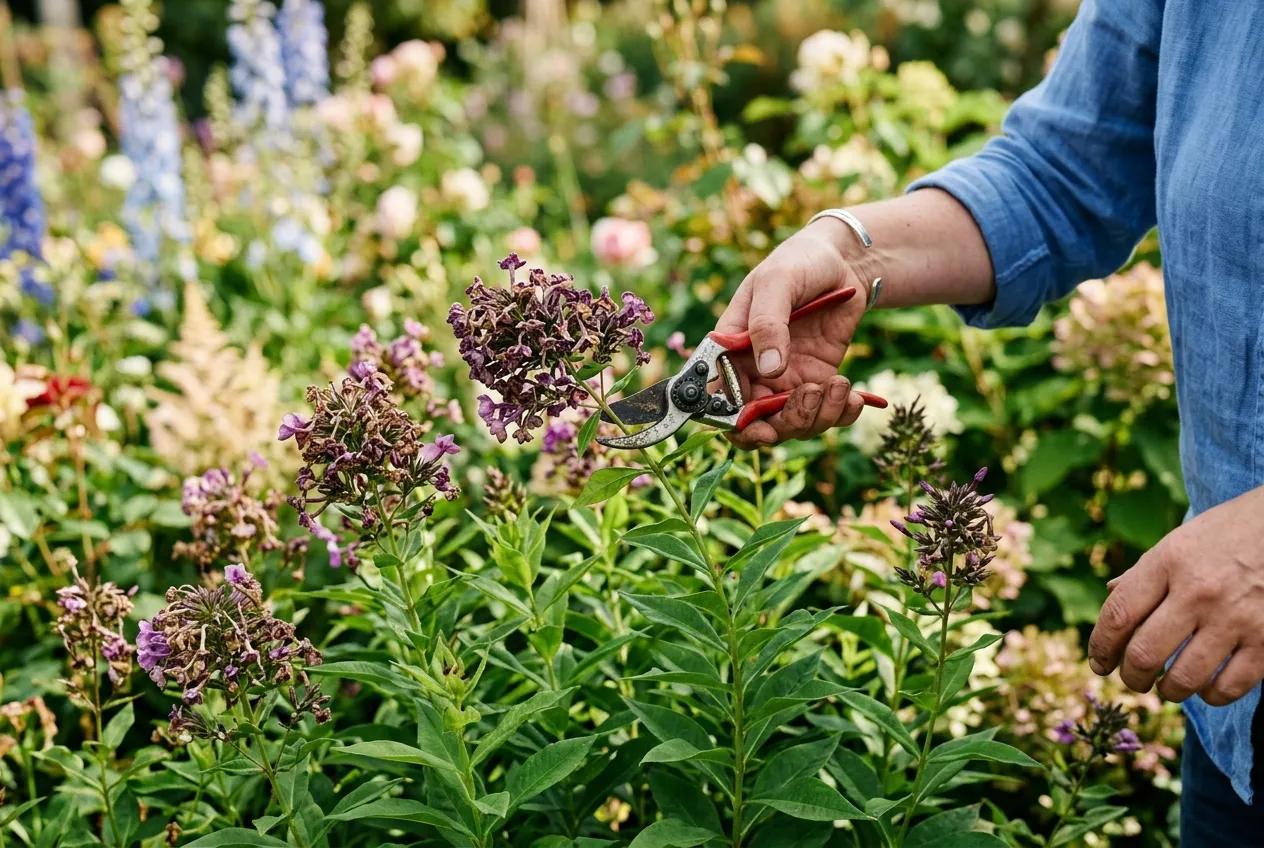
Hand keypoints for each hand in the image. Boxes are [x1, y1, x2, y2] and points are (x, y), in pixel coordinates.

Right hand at [715, 219, 875, 447]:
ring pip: (794, 424)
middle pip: (757, 421)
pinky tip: (854, 397)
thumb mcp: (777, 282)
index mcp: (731, 350)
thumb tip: (768, 369)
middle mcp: (754, 372)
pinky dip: (841, 413)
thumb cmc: (798, 263)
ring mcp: (786, 380)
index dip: (734, 422)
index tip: (760, 427)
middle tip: (808, 398)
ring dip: (818, 415)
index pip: (720, 398)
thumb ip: (767, 324)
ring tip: (839, 384)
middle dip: (783, 423)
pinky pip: (825, 414)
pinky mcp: (817, 381)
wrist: (842, 261)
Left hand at [1087, 486, 1263, 705]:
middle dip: (1131, 677)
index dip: (1101, 646)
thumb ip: (1146, 572)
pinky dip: (1211, 694)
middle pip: (1144, 654)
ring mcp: (1235, 618)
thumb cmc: (1230, 533)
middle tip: (1133, 680)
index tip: (1099, 662)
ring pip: (1185, 678)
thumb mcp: (1181, 541)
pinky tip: (1206, 687)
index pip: (1118, 615)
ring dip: (1169, 690)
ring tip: (1167, 686)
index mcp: (1170, 562)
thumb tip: (1112, 596)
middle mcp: (1199, 591)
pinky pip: (1229, 686)